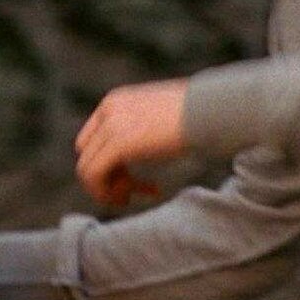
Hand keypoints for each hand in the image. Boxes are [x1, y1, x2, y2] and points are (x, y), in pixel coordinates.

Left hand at [75, 79, 189, 207]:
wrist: (211, 110)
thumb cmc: (198, 114)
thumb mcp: (158, 115)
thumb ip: (139, 129)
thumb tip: (137, 151)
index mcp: (115, 102)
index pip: (90, 141)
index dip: (107, 164)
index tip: (132, 177)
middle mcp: (108, 111)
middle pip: (88, 156)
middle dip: (108, 179)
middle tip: (134, 191)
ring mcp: (111, 126)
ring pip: (87, 169)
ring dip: (109, 190)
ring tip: (136, 197)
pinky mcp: (119, 143)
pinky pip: (94, 176)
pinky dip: (110, 193)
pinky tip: (146, 193)